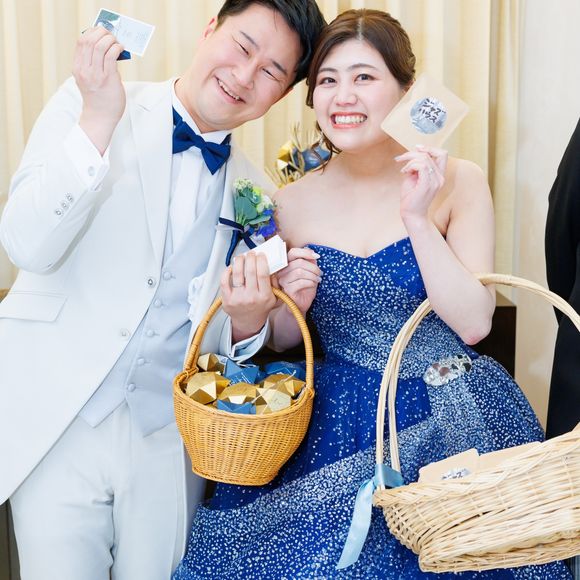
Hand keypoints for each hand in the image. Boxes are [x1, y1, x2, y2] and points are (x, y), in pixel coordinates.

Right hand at [73, 26, 126, 153]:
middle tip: (111, 34)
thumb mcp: (88, 78)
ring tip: (117, 42)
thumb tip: (106, 46)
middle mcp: (84, 70)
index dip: (92, 32)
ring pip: (101, 46)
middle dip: (102, 33)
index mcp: (77, 67)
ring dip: (111, 39)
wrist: (100, 117)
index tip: (102, 31)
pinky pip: (111, 56)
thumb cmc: (97, 98)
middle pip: (90, 40)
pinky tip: (120, 49)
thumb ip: (92, 63)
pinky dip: (117, 48)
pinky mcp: (108, 79)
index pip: (81, 42)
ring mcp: (95, 74)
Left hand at [220, 252, 276, 341]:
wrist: (248, 322)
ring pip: (237, 273)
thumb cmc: (261, 308)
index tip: (261, 255)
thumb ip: (274, 283)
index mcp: (264, 296)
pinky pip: (224, 281)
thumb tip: (270, 265)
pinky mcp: (227, 299)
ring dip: (239, 261)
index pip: (263, 274)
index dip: (261, 261)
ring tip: (241, 257)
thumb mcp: (274, 298)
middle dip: (250, 257)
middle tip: (251, 253)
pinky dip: (227, 271)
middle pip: (250, 271)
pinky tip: (232, 268)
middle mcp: (251, 297)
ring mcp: (238, 298)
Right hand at [275, 247, 320, 314]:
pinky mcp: (287, 290)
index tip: (317, 256)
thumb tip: (310, 250)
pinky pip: (300, 282)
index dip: (305, 253)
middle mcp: (282, 272)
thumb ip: (309, 260)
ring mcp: (283, 281)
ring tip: (318, 279)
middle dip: (313, 267)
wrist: (302, 303)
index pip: (292, 253)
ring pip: (300, 272)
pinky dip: (310, 282)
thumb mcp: (310, 271)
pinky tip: (313, 285)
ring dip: (313, 275)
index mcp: (287, 264)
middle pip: (298, 263)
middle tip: (320, 273)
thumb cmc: (305, 287)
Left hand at [395, 145, 446, 222]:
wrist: (411, 214)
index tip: (416, 148)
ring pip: (425, 159)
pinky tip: (404, 172)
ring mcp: (435, 182)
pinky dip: (411, 166)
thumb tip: (413, 155)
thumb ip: (416, 166)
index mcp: (438, 175)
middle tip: (401, 159)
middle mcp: (439, 177)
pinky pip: (422, 167)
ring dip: (410, 161)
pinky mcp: (427, 185)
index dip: (430, 148)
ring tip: (403, 170)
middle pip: (430, 154)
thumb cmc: (411, 197)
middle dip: (413, 153)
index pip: (442, 154)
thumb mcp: (413, 177)